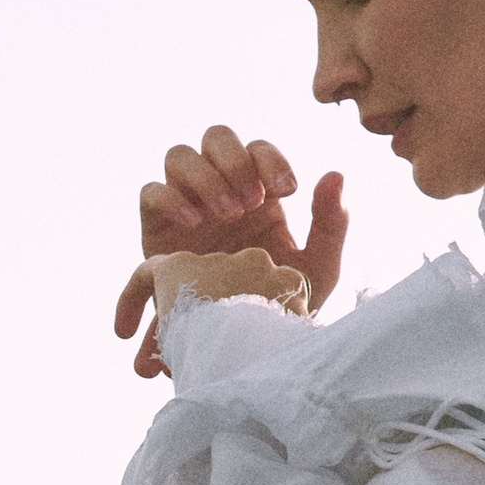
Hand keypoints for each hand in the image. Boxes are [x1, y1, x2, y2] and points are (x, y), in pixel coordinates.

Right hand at [114, 129, 347, 376]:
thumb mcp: (316, 269)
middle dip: (234, 160)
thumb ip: (331, 223)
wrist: (239, 346)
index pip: (259, 150)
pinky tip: (194, 222)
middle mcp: (220, 189)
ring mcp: (185, 204)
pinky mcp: (156, 229)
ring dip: (204, 176)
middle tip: (251, 201)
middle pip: (216, 137)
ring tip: (227, 213)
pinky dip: (170, 198)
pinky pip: (151, 193)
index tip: (289, 191)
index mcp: (259, 193)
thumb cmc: (280, 306)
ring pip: (179, 157)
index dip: (271, 160)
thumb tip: (334, 174)